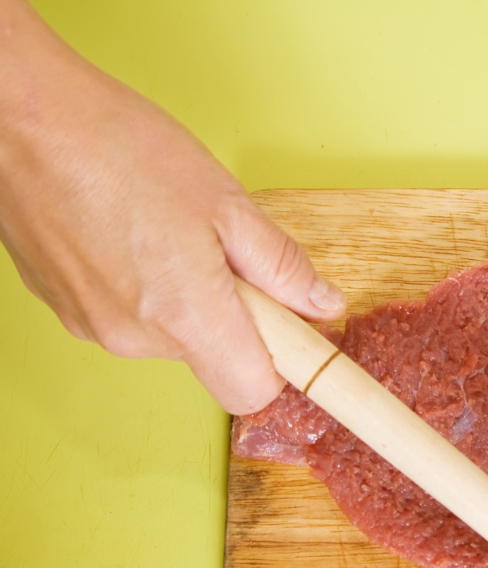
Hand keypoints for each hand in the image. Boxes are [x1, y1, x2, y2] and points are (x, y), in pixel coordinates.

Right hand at [0, 1, 344, 413]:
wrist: (23, 117)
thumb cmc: (120, 148)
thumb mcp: (228, 204)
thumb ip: (282, 267)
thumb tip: (321, 304)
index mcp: (186, 317)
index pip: (251, 392)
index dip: (276, 363)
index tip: (285, 326)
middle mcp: (134, 338)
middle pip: (211, 358)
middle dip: (230, 315)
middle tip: (219, 249)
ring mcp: (92, 326)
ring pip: (167, 334)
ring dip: (183, 296)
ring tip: (164, 228)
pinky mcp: (63, 308)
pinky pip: (125, 315)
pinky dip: (140, 285)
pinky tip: (128, 229)